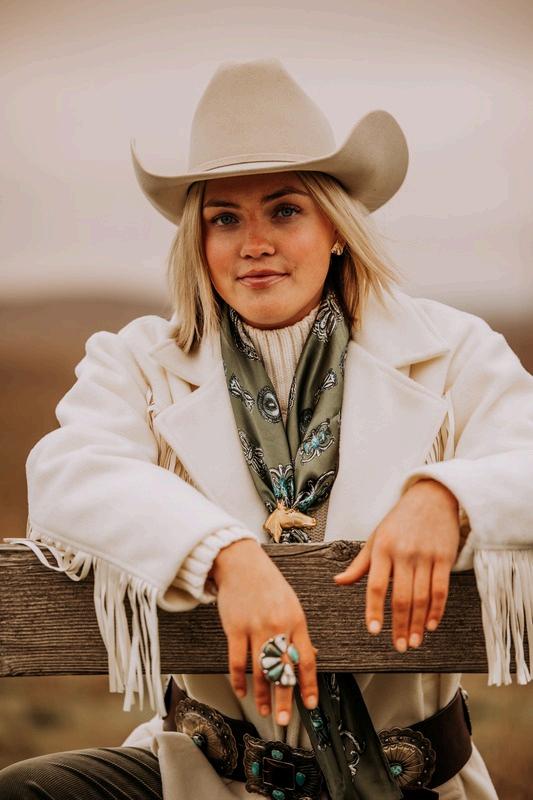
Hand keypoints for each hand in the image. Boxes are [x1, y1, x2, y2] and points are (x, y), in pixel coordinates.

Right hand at [210, 539, 318, 725]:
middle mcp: (278, 626)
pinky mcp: (235, 628)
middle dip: (284, 698)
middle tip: (283, 719)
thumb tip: (311, 655)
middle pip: (283, 669)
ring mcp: (255, 627)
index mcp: (296, 620)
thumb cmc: (267, 583)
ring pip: (260, 669)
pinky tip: (242, 690)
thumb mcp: (292, 603)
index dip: (308, 684)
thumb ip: (299, 631)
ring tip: (264, 709)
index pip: (305, 659)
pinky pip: (237, 661)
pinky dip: (239, 680)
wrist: (241, 562)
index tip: (310, 703)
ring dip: (262, 694)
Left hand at [333, 479, 459, 651]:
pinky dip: (436, 610)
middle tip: (398, 646)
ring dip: (417, 623)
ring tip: (413, 642)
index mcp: (381, 548)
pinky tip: (431, 625)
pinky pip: (440, 589)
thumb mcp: (375, 537)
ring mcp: (425, 555)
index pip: (375, 585)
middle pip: (400, 596)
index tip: (374, 631)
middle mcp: (402, 553)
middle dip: (399, 625)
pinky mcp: (444, 557)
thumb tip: (338, 581)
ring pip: (421, 597)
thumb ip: (359, 564)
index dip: (374, 609)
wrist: (431, 497)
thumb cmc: (399, 520)